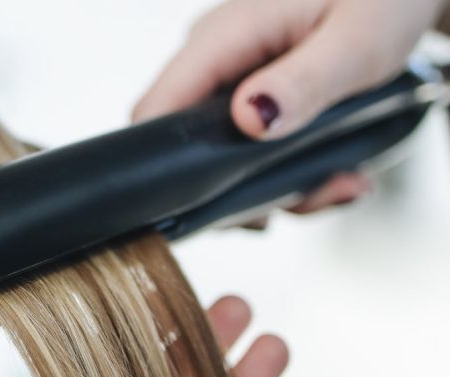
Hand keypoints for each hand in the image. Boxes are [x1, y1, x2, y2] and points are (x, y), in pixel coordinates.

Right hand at [133, 0, 446, 211]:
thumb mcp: (358, 43)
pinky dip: (286, 168)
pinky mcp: (251, 90)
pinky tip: (330, 170)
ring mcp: (231, 75)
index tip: (220, 203)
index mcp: (222, 37)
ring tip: (335, 183)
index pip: (156, 111)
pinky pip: (247, 143)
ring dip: (275, 183)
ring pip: (221, 153)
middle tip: (310, 196)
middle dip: (241, 188)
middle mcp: (215, 56)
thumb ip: (303, 83)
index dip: (169, 167)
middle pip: (189, 144)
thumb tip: (249, 120)